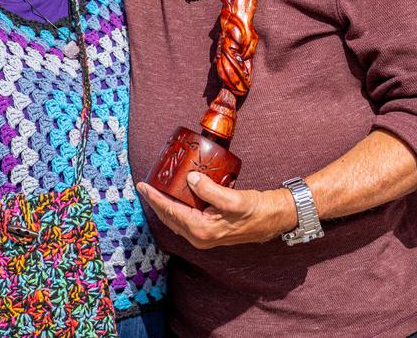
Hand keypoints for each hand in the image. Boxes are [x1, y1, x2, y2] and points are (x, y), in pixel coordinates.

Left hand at [136, 172, 297, 248]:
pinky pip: (184, 220)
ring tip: (155, 190)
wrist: (273, 220)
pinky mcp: (208, 232)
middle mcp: (199, 237)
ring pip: (175, 220)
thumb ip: (209, 190)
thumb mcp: (234, 199)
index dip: (155, 198)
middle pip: (169, 218)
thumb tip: (190, 178)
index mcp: (201, 231)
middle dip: (155, 202)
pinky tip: (174, 198)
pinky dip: (175, 209)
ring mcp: (203, 237)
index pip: (170, 212)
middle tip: (145, 186)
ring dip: (164, 206)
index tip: (143, 186)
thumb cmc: (256, 209)